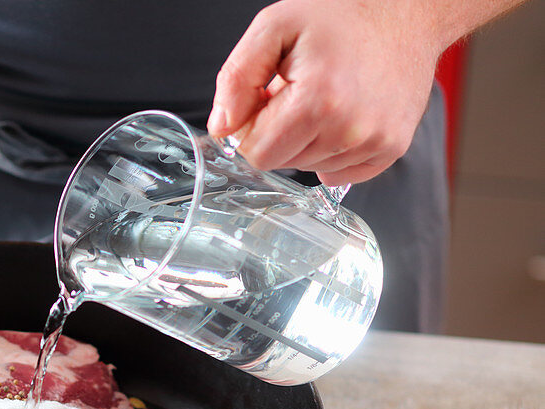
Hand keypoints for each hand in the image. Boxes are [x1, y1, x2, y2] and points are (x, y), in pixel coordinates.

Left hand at [207, 0, 442, 185]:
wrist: (405, 11)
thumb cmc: (341, 15)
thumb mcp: (274, 27)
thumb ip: (237, 78)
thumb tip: (222, 128)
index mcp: (316, 101)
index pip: (255, 153)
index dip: (252, 126)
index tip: (267, 97)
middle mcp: (349, 129)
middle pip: (281, 162)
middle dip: (279, 131)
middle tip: (300, 91)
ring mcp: (375, 142)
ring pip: (309, 167)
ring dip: (307, 139)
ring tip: (326, 96)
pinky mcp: (392, 149)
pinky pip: (341, 173)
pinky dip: (334, 151)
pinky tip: (343, 116)